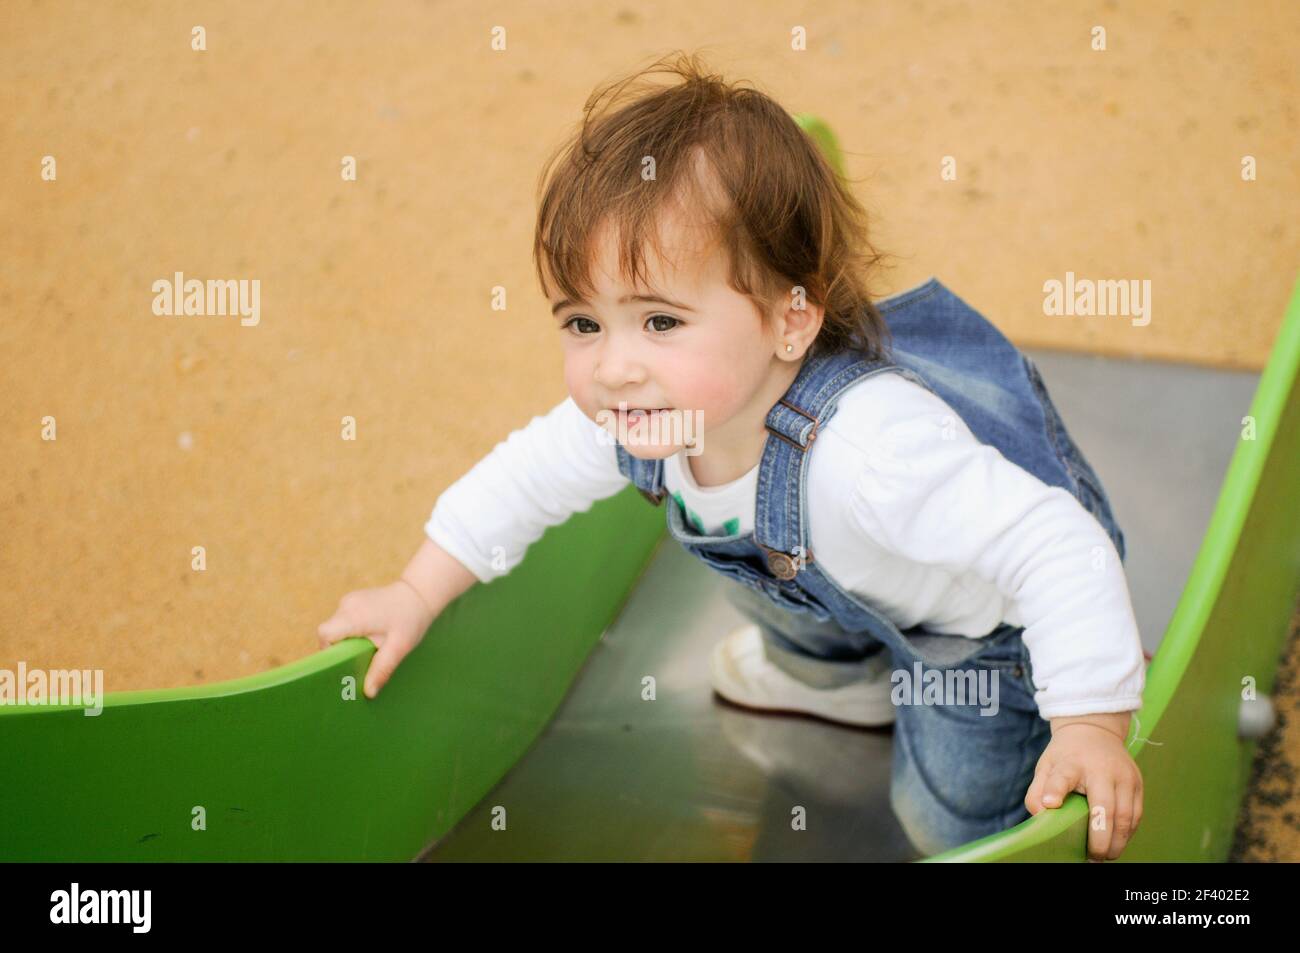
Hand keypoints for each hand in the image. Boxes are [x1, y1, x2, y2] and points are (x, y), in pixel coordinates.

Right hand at [317, 578, 438, 698]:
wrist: (419, 594)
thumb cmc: (410, 620)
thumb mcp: (399, 647)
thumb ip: (382, 669)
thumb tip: (369, 693)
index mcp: (355, 615)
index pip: (325, 634)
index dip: (329, 651)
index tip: (346, 661)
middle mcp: (347, 605)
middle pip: (328, 633)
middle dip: (340, 650)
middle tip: (362, 658)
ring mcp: (348, 601)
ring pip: (335, 628)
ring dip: (347, 641)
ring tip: (370, 645)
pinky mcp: (352, 601)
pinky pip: (343, 622)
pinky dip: (351, 632)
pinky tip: (371, 635)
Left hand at [1024, 720, 1143, 860]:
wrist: (1094, 731)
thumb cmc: (1066, 756)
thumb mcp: (1046, 766)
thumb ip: (1038, 791)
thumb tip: (1042, 817)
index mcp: (1072, 763)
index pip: (1063, 776)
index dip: (1055, 790)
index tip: (1050, 804)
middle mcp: (1102, 769)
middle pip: (1105, 808)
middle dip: (1100, 839)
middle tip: (1092, 857)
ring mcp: (1124, 776)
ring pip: (1126, 817)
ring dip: (1117, 842)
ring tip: (1104, 856)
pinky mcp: (1138, 784)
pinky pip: (1136, 816)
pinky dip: (1127, 833)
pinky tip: (1116, 843)